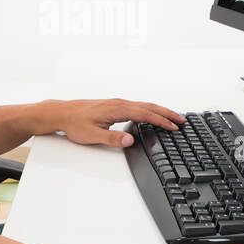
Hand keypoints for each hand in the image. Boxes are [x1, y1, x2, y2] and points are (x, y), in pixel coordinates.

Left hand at [44, 98, 185, 147]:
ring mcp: (117, 103)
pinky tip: (152, 115)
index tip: (174, 127)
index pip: (145, 114)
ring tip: (172, 118)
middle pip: (149, 106)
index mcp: (117, 108)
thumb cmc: (74, 123)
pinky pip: (137, 106)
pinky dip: (150, 110)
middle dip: (167, 113)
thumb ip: (112, 138)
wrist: (61, 113)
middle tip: (182, 120)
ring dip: (160, 111)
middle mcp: (119, 103)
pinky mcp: (114, 106)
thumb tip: (130, 140)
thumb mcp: (92, 135)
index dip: (161, 121)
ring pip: (144, 105)